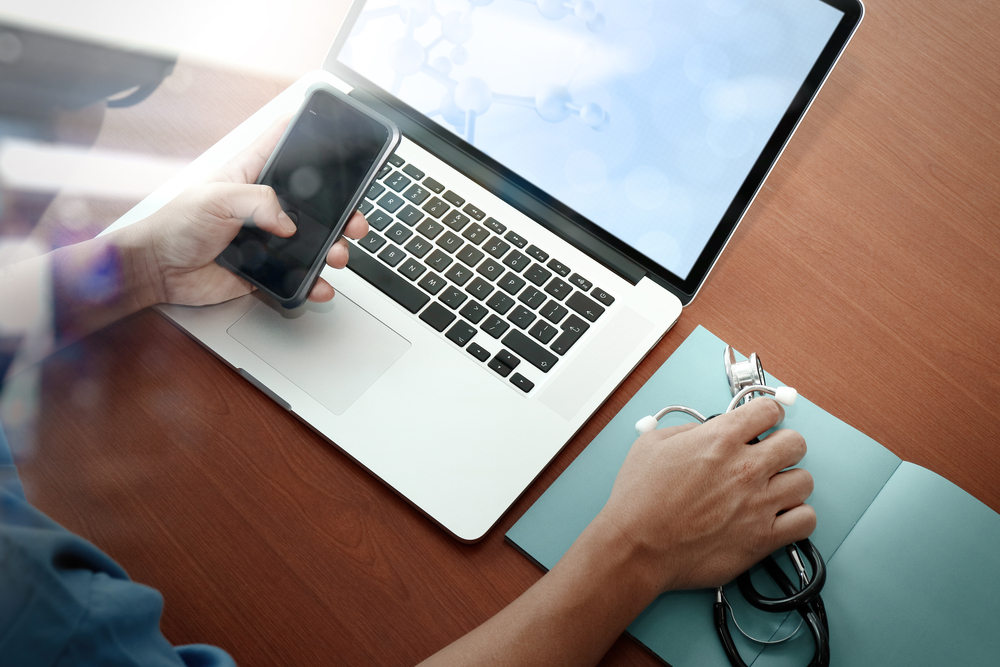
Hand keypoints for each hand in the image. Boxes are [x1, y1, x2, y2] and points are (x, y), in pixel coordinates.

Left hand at [125, 116, 369, 305]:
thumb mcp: (215, 200)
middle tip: (354, 222)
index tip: (339, 134)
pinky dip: (314, 281)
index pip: (285, 143)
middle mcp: (265, 204)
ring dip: (332, 247)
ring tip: (336, 255)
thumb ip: (257, 202)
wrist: (158, 271)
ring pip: (313, 239)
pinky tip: (321, 284)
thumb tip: (289, 222)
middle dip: (341, 210)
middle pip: (314, 200)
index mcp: (252, 175)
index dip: (311, 134)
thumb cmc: (175, 226)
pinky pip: (298, 274)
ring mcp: (269, 236)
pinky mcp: (268, 267)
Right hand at [593, 398, 814, 593]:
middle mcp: (745, 467)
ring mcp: (758, 503)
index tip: (764, 423)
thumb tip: (707, 431)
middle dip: (784, 446)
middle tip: (770, 456)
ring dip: (790, 482)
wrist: (636, 548)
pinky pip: (806, 520)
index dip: (768, 414)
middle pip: (795, 443)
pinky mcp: (763, 538)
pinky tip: (779, 517)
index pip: (769, 410)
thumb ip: (687, 430)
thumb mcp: (651, 445)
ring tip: (773, 490)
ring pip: (805, 481)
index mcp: (719, 439)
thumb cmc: (638, 500)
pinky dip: (797, 517)